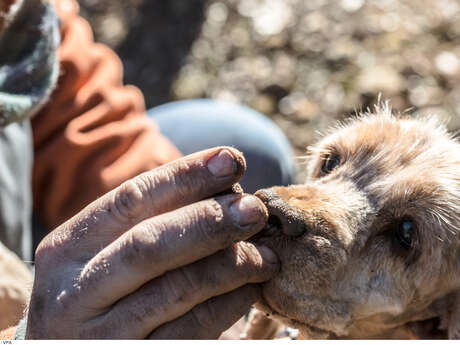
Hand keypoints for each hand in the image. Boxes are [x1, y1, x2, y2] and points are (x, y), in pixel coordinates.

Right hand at [26, 147, 278, 338]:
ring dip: (232, 265)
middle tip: (255, 209)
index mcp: (66, 249)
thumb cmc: (101, 292)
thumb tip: (228, 188)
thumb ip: (153, 221)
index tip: (231, 160)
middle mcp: (74, 294)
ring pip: (177, 290)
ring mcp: (101, 338)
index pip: (130, 199)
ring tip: (267, 255)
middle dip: (210, 220)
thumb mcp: (106, 252)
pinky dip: (229, 306)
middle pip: (150, 244)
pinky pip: (192, 332)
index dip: (186, 176)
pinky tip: (250, 289)